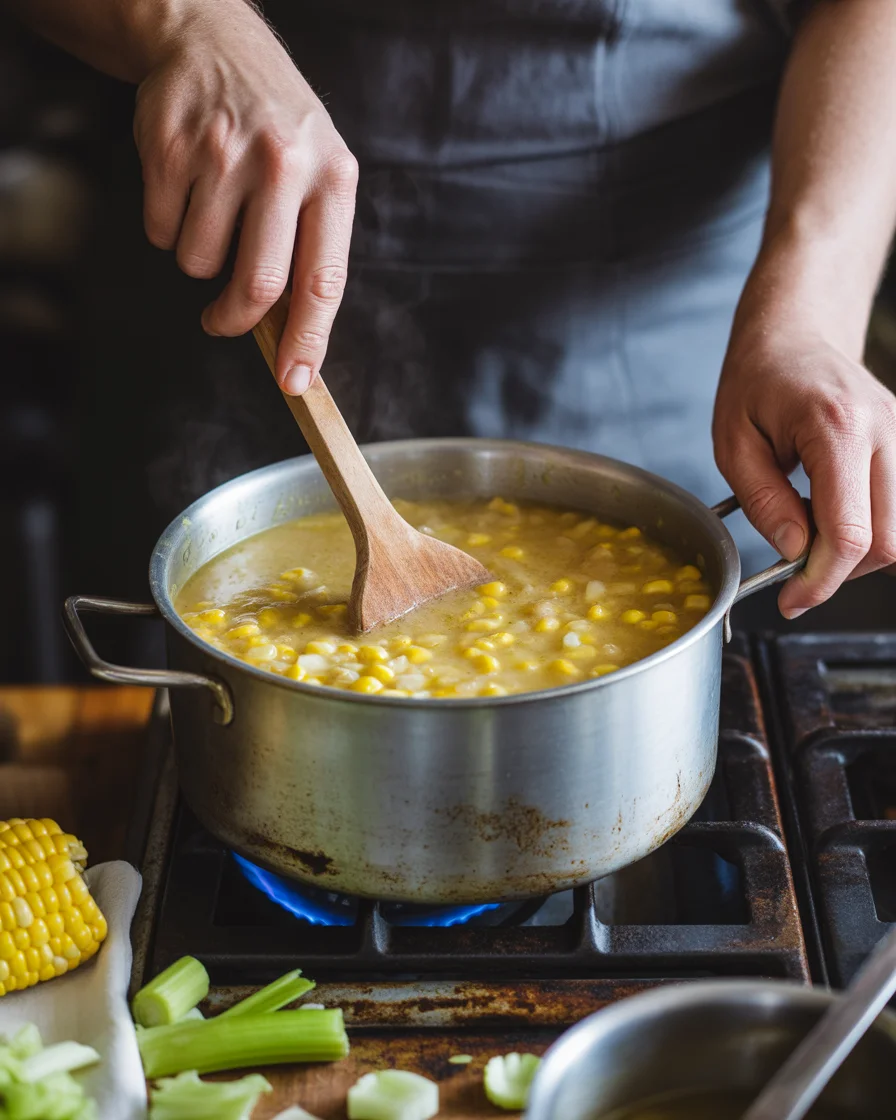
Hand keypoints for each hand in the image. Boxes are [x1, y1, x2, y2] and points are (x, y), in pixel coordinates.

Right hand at [132, 2, 357, 393]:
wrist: (211, 39)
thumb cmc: (277, 126)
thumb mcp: (319, 171)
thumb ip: (313, 246)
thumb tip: (295, 338)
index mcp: (332, 178)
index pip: (324, 281)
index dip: (308, 340)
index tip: (295, 381)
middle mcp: (282, 164)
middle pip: (259, 284)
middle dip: (236, 320)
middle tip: (223, 322)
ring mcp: (222, 153)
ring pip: (199, 262)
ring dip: (199, 261)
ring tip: (212, 216)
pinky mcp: (169, 147)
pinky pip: (161, 232)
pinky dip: (167, 229)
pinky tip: (184, 190)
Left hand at [713, 325, 895, 617]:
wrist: (796, 334)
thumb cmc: (757, 381)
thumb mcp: (733, 442)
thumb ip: (763, 500)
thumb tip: (793, 551)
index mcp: (836, 428)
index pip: (850, 533)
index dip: (822, 580)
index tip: (792, 600)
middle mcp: (885, 431)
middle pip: (887, 541)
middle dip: (839, 573)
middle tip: (795, 575)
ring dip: (857, 553)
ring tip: (809, 531)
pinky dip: (869, 529)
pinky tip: (832, 515)